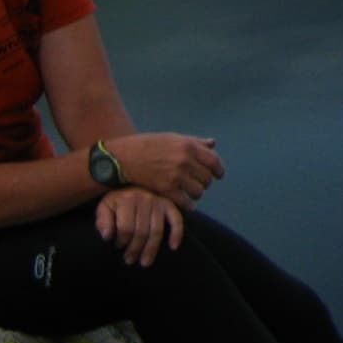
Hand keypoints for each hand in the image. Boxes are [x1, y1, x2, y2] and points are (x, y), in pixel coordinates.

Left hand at [95, 188, 183, 265]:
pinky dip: (176, 233)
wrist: (129, 183)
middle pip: (141, 231)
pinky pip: (176, 219)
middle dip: (135, 249)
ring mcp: (159, 201)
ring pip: (156, 230)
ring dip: (151, 249)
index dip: (121, 241)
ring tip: (145, 262)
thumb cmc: (116, 201)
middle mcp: (145, 198)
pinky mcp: (169, 204)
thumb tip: (107, 236)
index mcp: (127, 199)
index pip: (126, 228)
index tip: (118, 248)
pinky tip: (173, 247)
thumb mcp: (104, 207)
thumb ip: (103, 221)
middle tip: (130, 260)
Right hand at [105, 132, 222, 205]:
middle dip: (205, 182)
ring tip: (189, 191)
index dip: (219, 170)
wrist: (123, 158)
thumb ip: (195, 142)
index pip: (214, 161)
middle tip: (198, 183)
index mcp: (188, 146)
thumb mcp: (173, 138)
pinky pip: (186, 202)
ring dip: (196, 193)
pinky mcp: (166, 190)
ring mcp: (176, 176)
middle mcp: (185, 161)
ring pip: (199, 192)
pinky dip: (188, 204)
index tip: (218, 175)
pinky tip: (185, 202)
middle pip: (207, 178)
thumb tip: (213, 143)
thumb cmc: (149, 145)